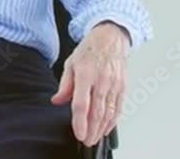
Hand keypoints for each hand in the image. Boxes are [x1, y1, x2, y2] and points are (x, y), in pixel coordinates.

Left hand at [51, 22, 130, 146]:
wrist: (110, 38)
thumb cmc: (90, 50)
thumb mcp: (70, 64)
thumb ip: (64, 85)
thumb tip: (57, 101)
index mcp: (85, 74)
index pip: (82, 103)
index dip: (80, 121)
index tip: (78, 133)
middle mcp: (101, 80)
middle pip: (96, 112)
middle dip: (91, 130)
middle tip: (86, 141)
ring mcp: (114, 84)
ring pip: (109, 112)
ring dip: (101, 128)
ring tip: (94, 138)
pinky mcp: (122, 86)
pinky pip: (118, 107)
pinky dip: (113, 121)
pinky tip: (106, 128)